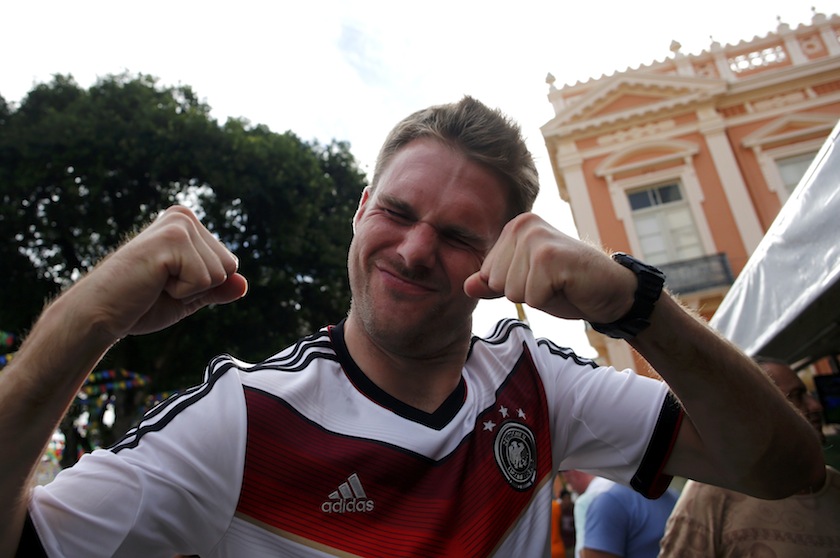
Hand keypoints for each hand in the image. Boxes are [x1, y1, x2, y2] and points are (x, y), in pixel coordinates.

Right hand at [68, 205, 247, 339]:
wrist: (100, 313)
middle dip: (199, 287)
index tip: (168, 284)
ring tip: (156, 282)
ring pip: (219, 274)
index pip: (228, 263)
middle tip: (161, 285)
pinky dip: (182, 292)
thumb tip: (244, 284)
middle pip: (228, 266)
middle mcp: (184, 217)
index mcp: (188, 225)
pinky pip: (204, 280)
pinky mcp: (172, 240)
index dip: (202, 286)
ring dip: (189, 290)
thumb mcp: (189, 296)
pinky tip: (153, 282)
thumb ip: (216, 289)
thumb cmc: (139, 304)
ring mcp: (179, 225)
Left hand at [463, 213, 634, 322]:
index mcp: (514, 227)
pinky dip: (550, 301)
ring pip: (513, 292)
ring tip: (560, 284)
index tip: (540, 278)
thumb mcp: (525, 285)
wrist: (611, 291)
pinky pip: (532, 298)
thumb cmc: (568, 286)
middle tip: (552, 282)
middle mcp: (523, 225)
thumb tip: (466, 286)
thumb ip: (494, 284)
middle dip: (524, 293)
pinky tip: (568, 286)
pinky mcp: (550, 256)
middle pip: (497, 283)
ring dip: (538, 297)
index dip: (513, 287)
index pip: (487, 274)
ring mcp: (536, 239)